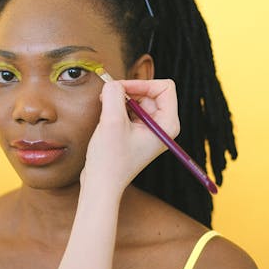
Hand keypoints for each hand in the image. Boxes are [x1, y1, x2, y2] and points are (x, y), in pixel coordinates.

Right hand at [82, 79, 179, 193]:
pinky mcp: (138, 134)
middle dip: (129, 92)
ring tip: (106, 112)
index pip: (164, 88)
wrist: (101, 185)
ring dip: (121, 101)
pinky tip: (107, 121)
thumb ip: (113, 95)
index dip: (141, 84)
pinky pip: (131, 111)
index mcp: (168, 125)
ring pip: (139, 100)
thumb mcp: (112, 121)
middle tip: (107, 98)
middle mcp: (163, 127)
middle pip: (151, 92)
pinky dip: (118, 109)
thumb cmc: (110, 159)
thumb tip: (112, 83)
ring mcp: (151, 131)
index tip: (120, 90)